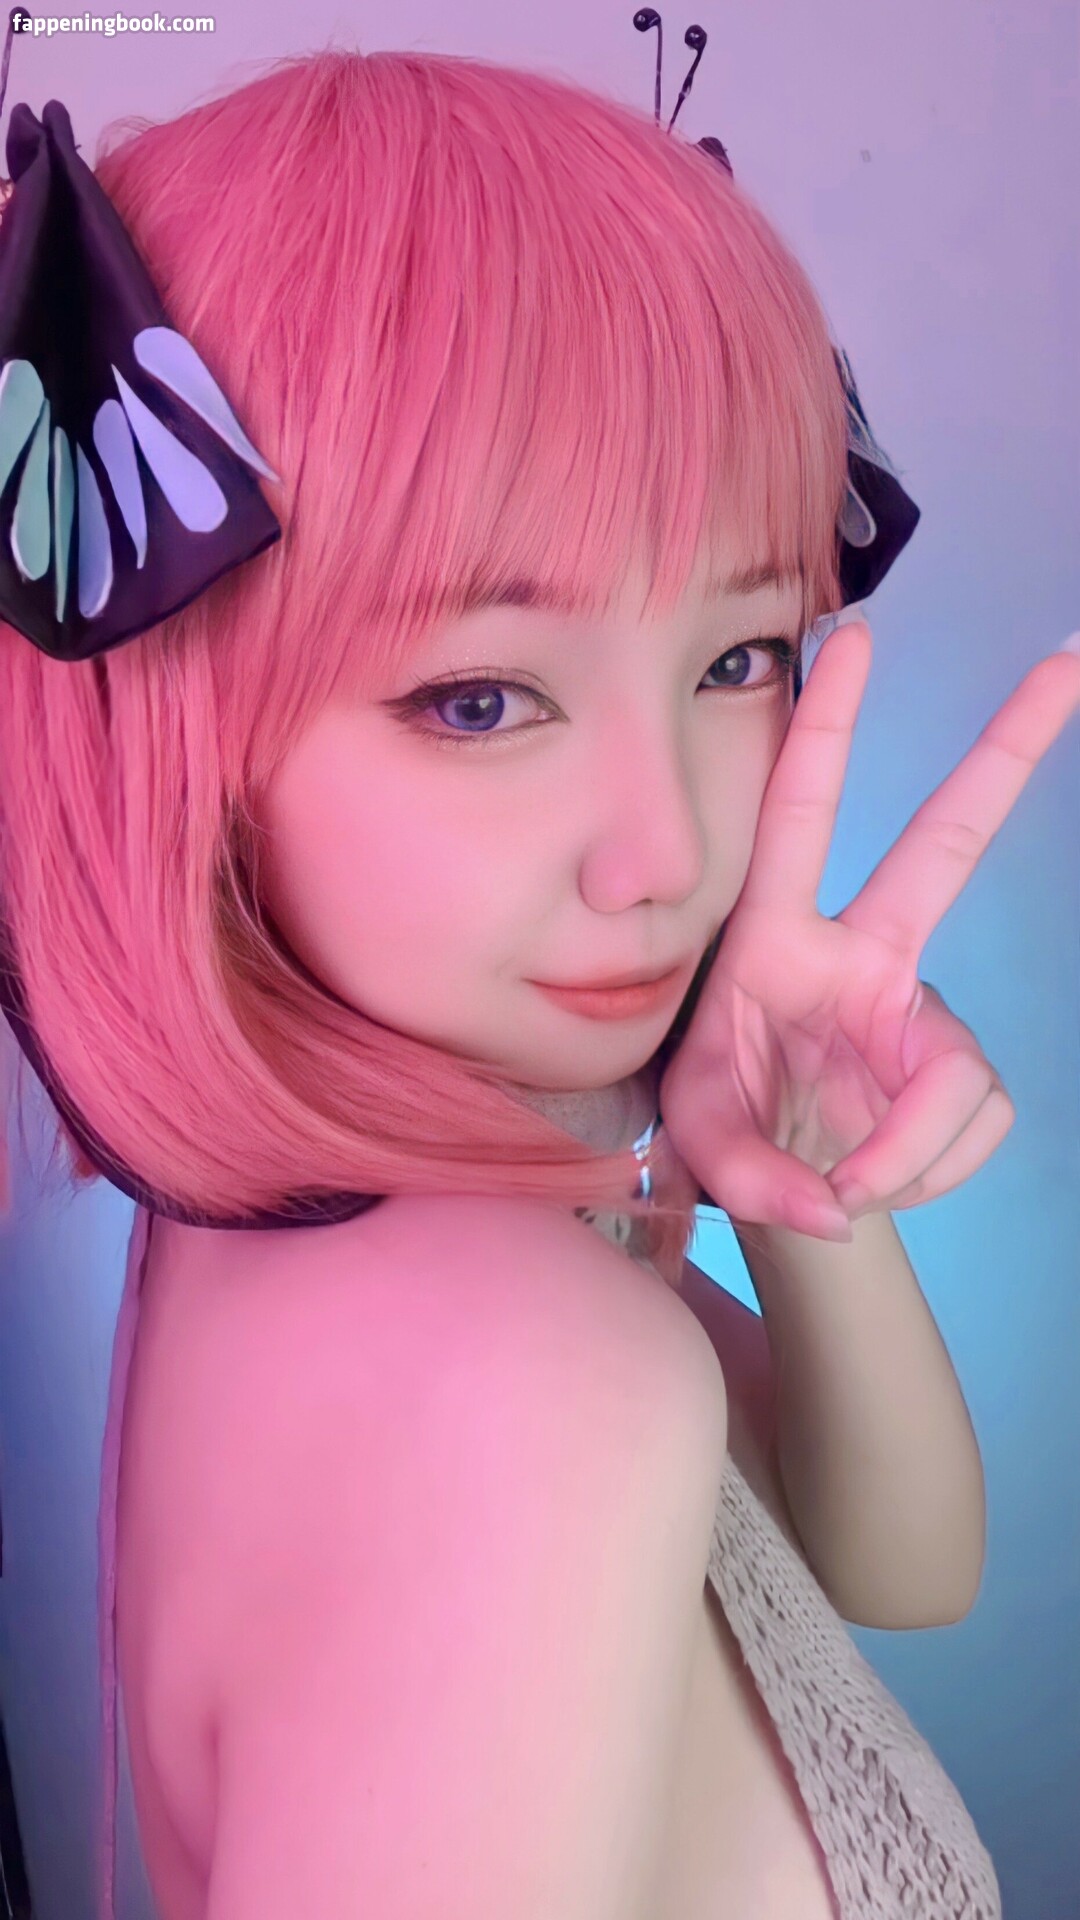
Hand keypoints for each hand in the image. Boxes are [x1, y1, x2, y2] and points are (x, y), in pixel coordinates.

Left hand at [658, 620, 1079, 1236]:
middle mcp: (862, 955)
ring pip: (959, 1080)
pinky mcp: (958, 1068)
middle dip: (1009, 748)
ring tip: (843, 1182)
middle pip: (949, 840)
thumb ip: (756, 1175)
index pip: (801, 817)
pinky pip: (971, 1126)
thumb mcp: (704, 1147)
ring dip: (907, 1154)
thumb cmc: (728, 1129)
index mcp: (776, 939)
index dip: (826, 728)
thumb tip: (839, 1195)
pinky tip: (877, 1174)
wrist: (782, 1184)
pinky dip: (923, 1174)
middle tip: (1069, 659)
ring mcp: (920, 1008)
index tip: (856, 639)